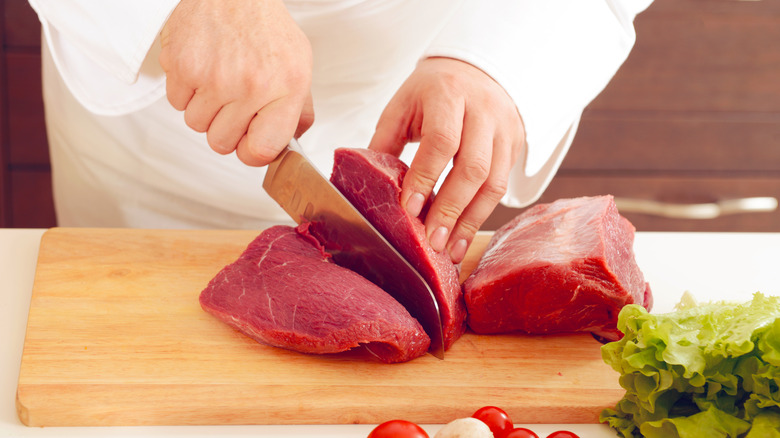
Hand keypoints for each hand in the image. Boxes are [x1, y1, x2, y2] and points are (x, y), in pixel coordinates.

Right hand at [159, 0, 313, 165]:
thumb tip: (291, 143)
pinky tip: (201, 69)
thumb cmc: (265, 28)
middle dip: (225, 128)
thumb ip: (299, 109)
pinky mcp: (183, 66)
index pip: (262, 150)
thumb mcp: (299, 66)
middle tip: (232, 103)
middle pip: (222, 143)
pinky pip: (177, 103)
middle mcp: (250, 86)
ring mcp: (214, 77)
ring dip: (204, 109)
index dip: (252, 152)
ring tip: (218, 81)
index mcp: (285, 88)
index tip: (249, 142)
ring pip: (197, 125)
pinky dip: (185, 91)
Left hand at [368, 57, 524, 263]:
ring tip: (449, 249)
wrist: (478, 71)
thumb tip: (366, 184)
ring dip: (470, 221)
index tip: (409, 208)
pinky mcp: (515, 146)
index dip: (426, 176)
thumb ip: (385, 142)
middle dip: (450, 208)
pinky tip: (463, 236)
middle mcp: (483, 110)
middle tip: (432, 241)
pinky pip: (502, 186)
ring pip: (493, 182)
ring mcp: (504, 129)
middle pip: (473, 167)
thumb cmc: (433, 92)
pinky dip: (481, 215)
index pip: (441, 140)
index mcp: (448, 94)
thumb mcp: (403, 106)